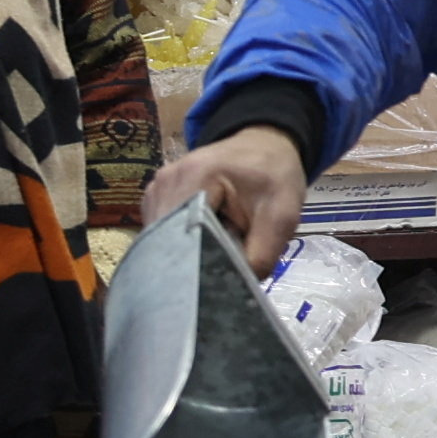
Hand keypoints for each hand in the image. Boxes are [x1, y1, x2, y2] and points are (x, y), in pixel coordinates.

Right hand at [141, 129, 310, 272]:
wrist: (261, 146)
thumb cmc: (273, 176)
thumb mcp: (282, 215)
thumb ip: (261, 255)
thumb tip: (233, 291)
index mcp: (194, 177)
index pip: (183, 235)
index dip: (194, 265)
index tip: (209, 288)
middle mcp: (164, 182)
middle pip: (167, 240)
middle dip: (188, 263)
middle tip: (211, 281)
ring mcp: (154, 190)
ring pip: (161, 240)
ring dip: (183, 255)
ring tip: (207, 260)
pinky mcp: (154, 199)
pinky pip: (161, 232)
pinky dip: (178, 245)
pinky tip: (198, 246)